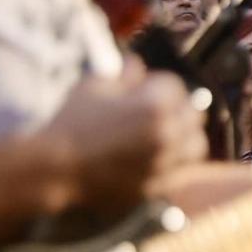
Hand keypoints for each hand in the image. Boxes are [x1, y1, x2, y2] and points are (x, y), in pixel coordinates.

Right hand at [42, 60, 208, 212]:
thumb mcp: (95, 86)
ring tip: (164, 135)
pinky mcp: (159, 185)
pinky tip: (159, 157)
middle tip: (155, 110)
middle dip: (176, 108)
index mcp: (156, 105)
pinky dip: (177, 162)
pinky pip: (183, 172)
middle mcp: (168, 134)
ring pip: (196, 144)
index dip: (156, 84)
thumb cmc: (71, 123)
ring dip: (185, 136)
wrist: (55, 169)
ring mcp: (166, 163)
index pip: (174, 85)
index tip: (142, 88)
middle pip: (192, 114)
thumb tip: (139, 65)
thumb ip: (124, 74)